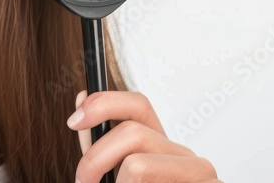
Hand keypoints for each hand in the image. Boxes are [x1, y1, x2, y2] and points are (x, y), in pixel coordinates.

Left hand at [66, 89, 221, 181]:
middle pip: (133, 132)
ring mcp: (199, 174)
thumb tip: (81, 98)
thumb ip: (98, 144)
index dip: (103, 103)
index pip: (137, 104)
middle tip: (82, 181)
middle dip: (95, 157)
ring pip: (138, 165)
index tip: (73, 120)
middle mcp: (182, 155)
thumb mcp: (115, 175)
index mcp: (160, 146)